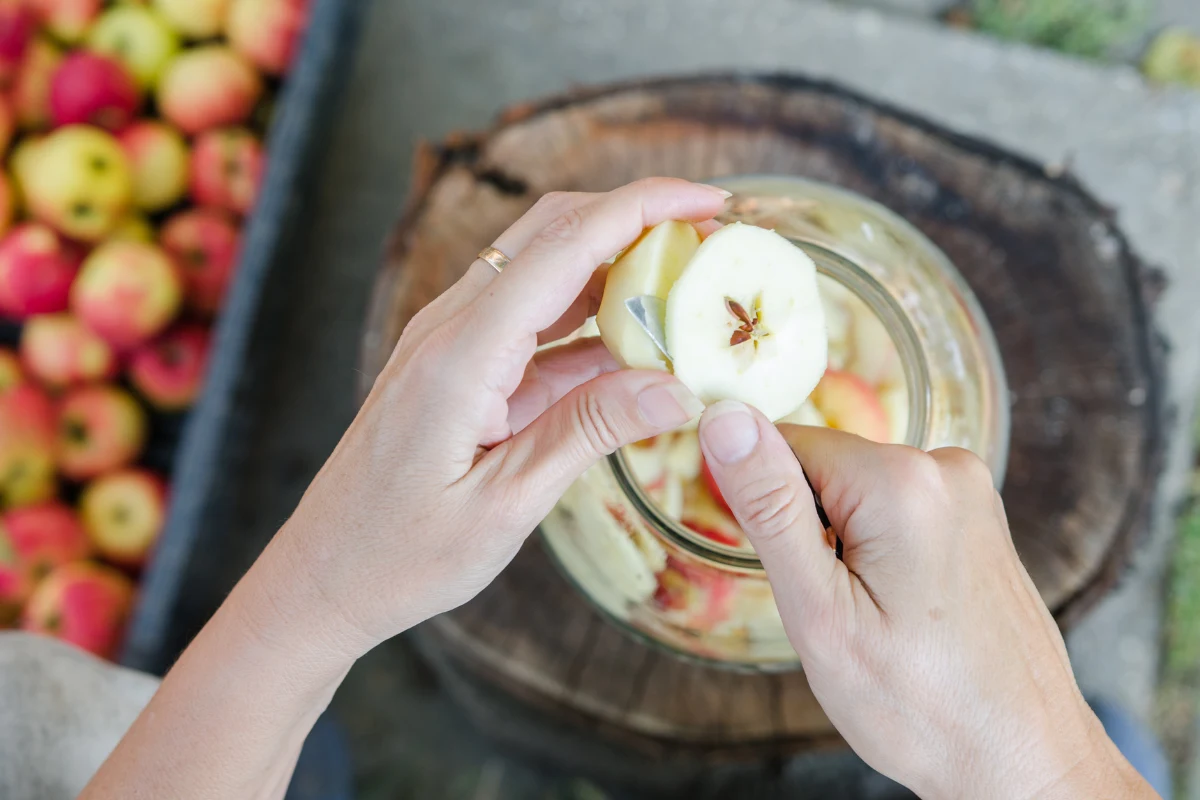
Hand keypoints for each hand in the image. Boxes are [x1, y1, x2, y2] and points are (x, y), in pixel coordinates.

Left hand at [267, 178, 724, 658]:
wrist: (322, 576)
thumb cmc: (401, 555)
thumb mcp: (506, 504)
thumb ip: (589, 433)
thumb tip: (679, 387)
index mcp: (461, 354)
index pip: (564, 247)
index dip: (642, 209)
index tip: (711, 199)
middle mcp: (450, 328)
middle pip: (552, 233)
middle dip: (636, 217)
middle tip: (713, 233)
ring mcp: (450, 342)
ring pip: (544, 271)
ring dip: (617, 266)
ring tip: (691, 286)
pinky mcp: (457, 366)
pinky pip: (532, 323)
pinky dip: (589, 321)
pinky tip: (638, 346)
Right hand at [697, 402, 1153, 799]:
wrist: (1022, 762)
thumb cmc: (920, 705)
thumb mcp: (820, 612)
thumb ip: (770, 506)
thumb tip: (725, 417)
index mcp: (901, 480)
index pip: (782, 446)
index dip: (767, 512)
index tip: (799, 577)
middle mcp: (946, 466)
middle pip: (824, 468)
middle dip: (811, 534)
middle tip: (841, 612)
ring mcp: (971, 492)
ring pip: (857, 493)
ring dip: (846, 547)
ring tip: (878, 619)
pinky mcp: (979, 518)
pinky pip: (895, 512)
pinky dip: (881, 553)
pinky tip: (904, 611)